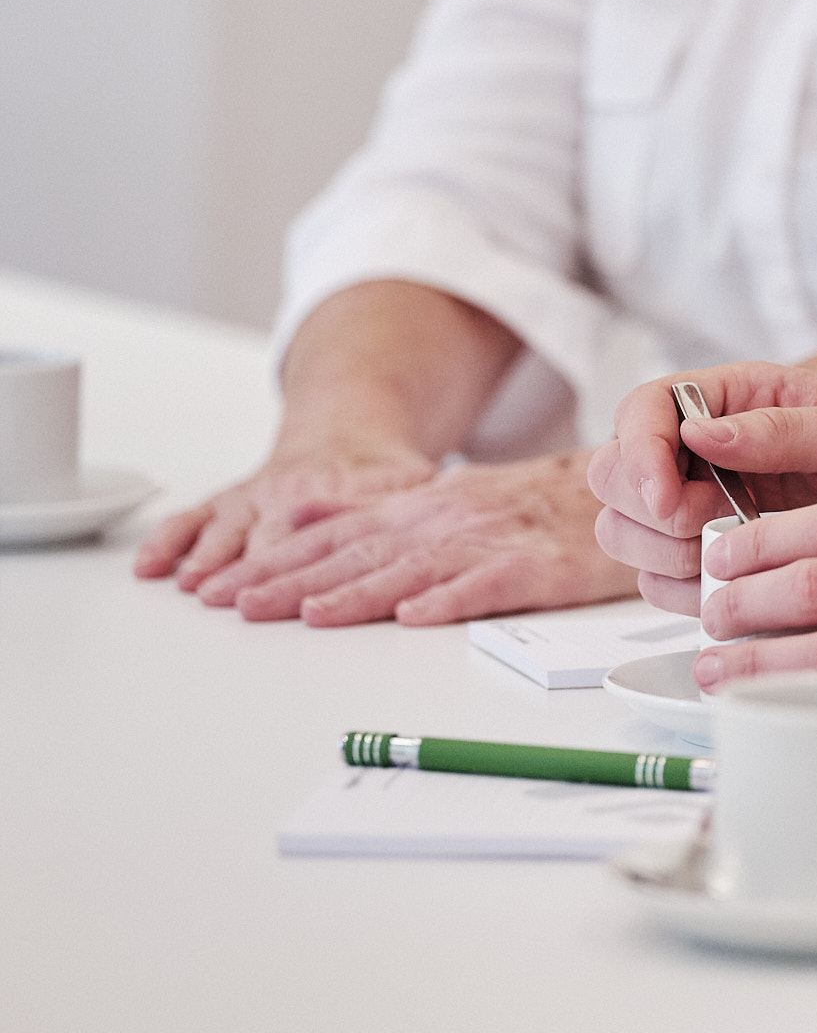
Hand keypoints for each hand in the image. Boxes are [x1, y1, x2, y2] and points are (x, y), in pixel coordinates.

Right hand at [135, 439, 440, 596]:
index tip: (304, 594)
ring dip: (211, 555)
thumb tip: (450, 514)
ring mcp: (259, 495)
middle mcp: (296, 491)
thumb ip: (422, 501)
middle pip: (275, 537)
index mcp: (346, 488)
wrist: (345, 431)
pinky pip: (194, 516)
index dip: (317, 562)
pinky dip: (170, 538)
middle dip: (256, 569)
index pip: (331, 532)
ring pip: (230, 527)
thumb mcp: (413, 482)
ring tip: (195, 584)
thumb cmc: (384, 472)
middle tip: (237, 601)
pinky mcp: (230, 500)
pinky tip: (149, 565)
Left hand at [152, 451, 626, 624]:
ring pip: (413, 569)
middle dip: (292, 580)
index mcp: (426, 506)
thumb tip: (295, 511)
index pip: (336, 534)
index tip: (223, 589)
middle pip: (360, 553)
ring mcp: (493, 541)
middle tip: (235, 606)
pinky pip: (490, 585)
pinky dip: (451, 600)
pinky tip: (417, 616)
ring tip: (307, 617)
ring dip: (356, 594)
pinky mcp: (538, 567)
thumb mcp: (450, 496)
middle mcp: (449, 519)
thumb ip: (375, 506)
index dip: (277, 561)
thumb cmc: (540, 506)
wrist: (633, 488)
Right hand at [586, 362, 816, 612]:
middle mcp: (712, 449)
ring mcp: (708, 505)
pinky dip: (683, 590)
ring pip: (627, 531)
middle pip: (616, 472)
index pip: (647, 408)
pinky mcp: (717, 559)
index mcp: (742, 397)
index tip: (667, 497)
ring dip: (662, 553)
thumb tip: (704, 431)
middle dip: (647, 509)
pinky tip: (736, 588)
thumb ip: (784, 429)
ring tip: (731, 557)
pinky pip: (660, 579)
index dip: (640, 451)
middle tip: (708, 533)